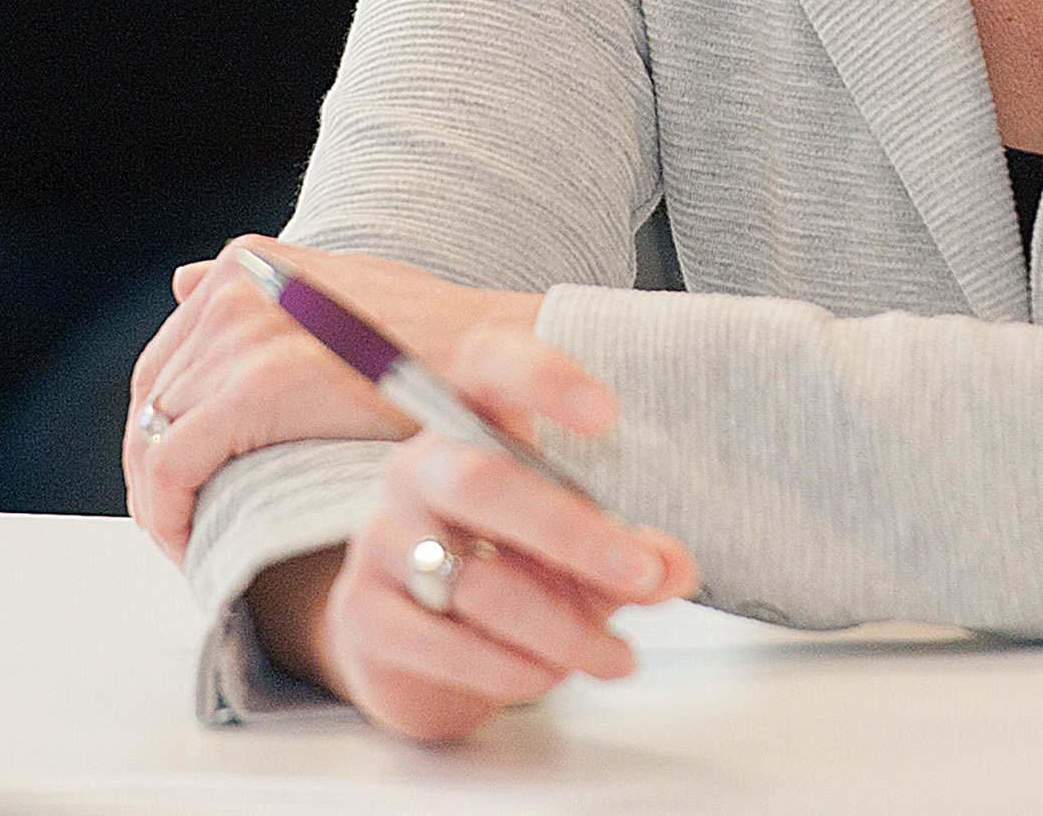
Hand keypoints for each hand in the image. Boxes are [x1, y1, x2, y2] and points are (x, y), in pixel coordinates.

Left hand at [124, 239, 540, 564]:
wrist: (501, 358)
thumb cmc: (439, 339)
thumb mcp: (345, 288)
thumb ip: (269, 288)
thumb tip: (180, 279)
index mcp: (245, 267)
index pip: (168, 357)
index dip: (160, 425)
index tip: (177, 480)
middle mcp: (233, 289)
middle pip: (153, 394)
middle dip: (155, 464)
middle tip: (177, 525)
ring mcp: (241, 331)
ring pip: (156, 431)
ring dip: (161, 496)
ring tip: (188, 545)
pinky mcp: (257, 388)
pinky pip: (173, 462)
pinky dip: (168, 512)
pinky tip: (191, 550)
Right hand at [250, 326, 698, 743]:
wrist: (415, 651)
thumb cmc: (506, 573)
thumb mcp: (576, 558)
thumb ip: (626, 556)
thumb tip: (677, 566)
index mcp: (469, 427)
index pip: (487, 366)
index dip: (540, 378)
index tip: (605, 413)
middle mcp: (416, 469)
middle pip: (479, 479)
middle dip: (569, 531)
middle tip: (640, 572)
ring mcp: (382, 537)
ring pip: (474, 579)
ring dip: (561, 628)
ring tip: (616, 657)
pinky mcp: (365, 610)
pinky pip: (442, 643)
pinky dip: (508, 669)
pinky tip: (545, 676)